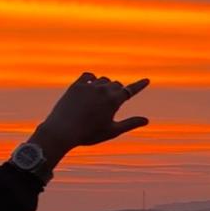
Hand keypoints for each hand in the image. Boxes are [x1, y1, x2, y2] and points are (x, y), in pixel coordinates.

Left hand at [29, 73, 148, 167]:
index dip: (140, 85)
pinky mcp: (76, 86)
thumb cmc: (89, 134)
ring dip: (105, 86)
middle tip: (112, 103)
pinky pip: (88, 76)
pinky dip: (92, 79)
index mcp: (114, 101)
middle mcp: (103, 90)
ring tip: (100, 98)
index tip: (147, 80)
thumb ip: (130, 124)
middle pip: (116, 85)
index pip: (131, 90)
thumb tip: (146, 120)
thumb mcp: (112, 131)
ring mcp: (89, 86)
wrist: (62, 130)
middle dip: (118, 91)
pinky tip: (91, 85)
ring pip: (103, 80)